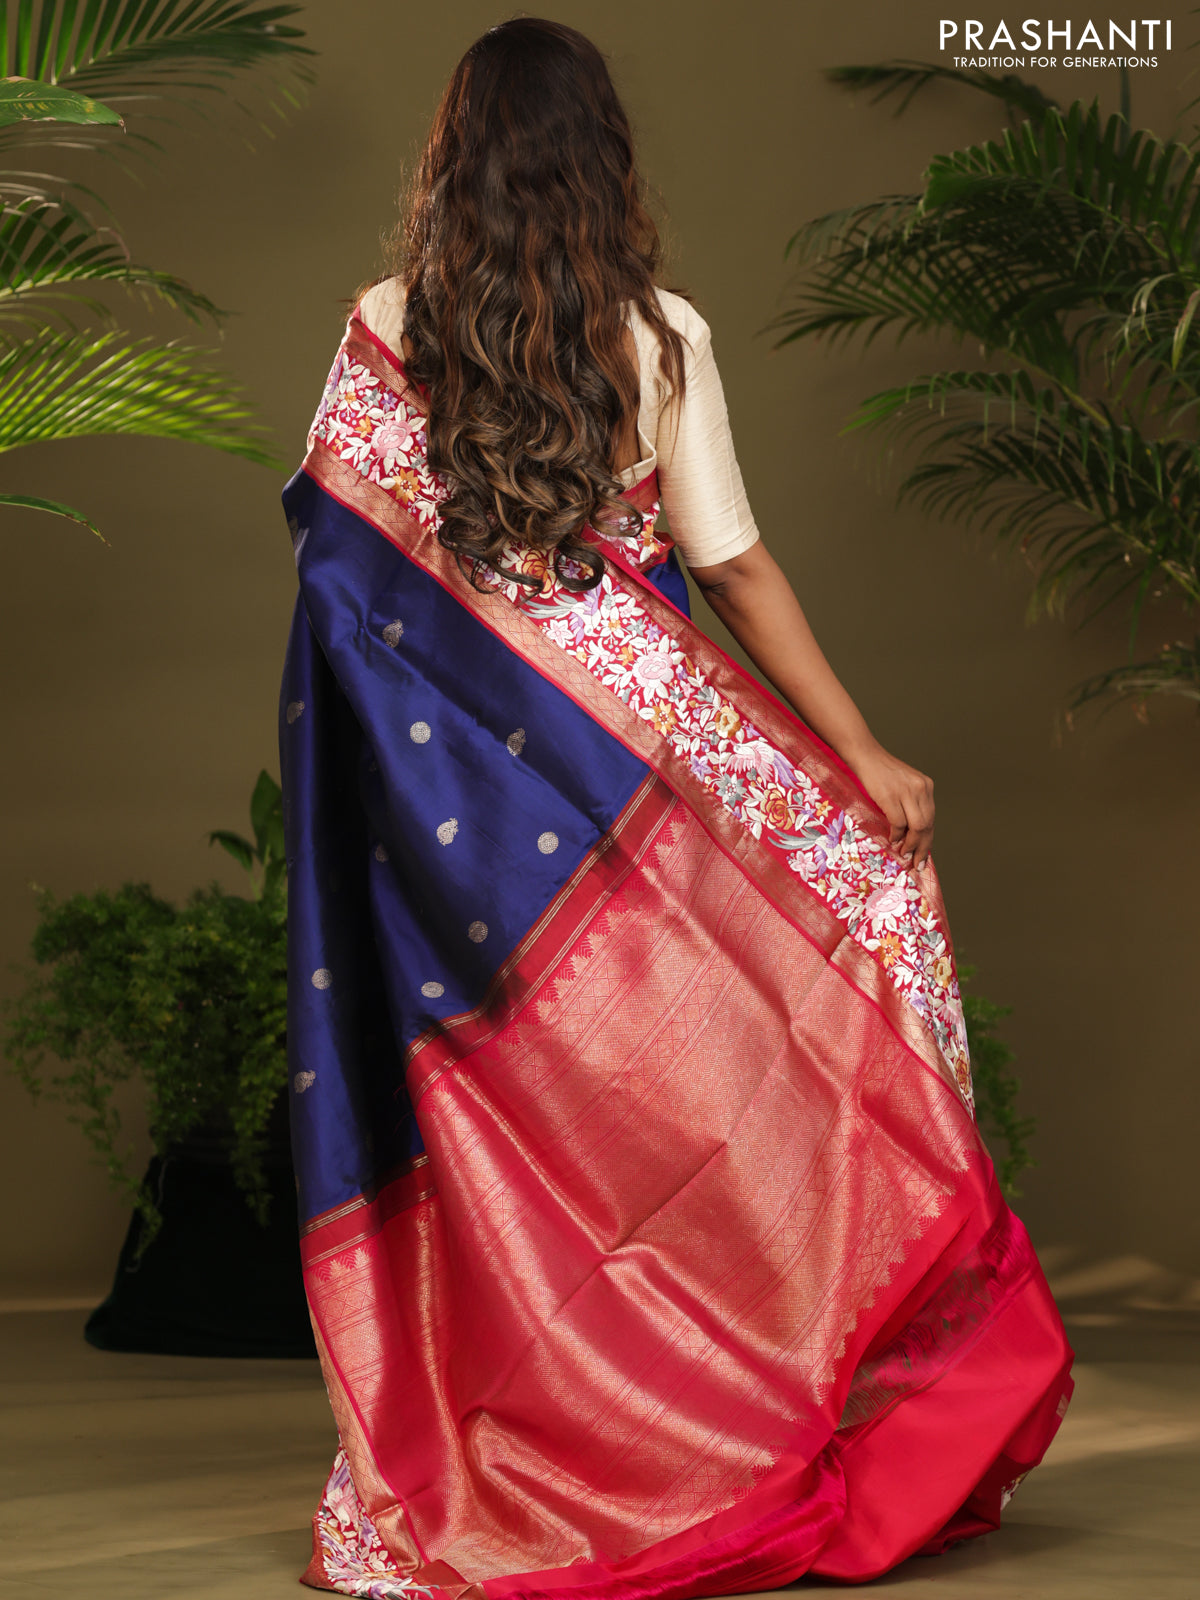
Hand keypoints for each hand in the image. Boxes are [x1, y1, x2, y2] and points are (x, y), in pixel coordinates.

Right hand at [842, 740, 934, 869]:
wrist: (864, 755)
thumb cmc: (880, 772)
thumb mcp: (902, 786)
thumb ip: (909, 805)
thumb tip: (910, 835)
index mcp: (926, 786)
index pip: (932, 819)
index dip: (928, 840)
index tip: (923, 856)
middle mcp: (921, 788)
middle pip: (927, 825)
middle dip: (922, 847)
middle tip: (916, 863)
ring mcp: (906, 792)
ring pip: (917, 826)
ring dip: (910, 844)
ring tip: (903, 854)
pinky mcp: (890, 795)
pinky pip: (899, 822)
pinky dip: (896, 835)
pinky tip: (892, 840)